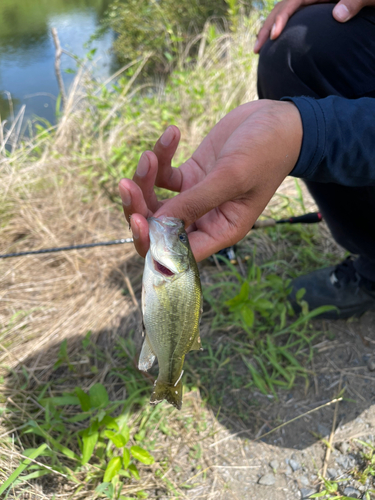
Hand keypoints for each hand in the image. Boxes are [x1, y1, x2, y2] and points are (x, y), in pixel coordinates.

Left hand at [119, 100, 302, 261]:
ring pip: (154, 202)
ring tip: (150, 155)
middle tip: (127, 184)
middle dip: (138, 208)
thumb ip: (196, 202)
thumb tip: (159, 224)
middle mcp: (204, 219)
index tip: (139, 219)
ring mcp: (195, 198)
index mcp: (219, 231)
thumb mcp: (233, 176)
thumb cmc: (266, 151)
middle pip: (157, 229)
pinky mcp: (191, 176)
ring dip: (144, 179)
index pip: (177, 254)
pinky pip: (163, 175)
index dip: (152, 244)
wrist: (279, 121)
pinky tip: (172, 134)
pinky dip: (160, 157)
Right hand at [254, 0, 374, 53]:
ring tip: (259, 49)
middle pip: (283, 7)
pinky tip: (274, 44)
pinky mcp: (316, 10)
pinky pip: (293, 18)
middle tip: (256, 50)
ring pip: (285, 13)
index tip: (274, 36)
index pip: (293, 1)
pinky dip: (281, 29)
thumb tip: (337, 16)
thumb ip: (354, 1)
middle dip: (267, 27)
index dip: (281, 18)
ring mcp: (313, 2)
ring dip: (270, 29)